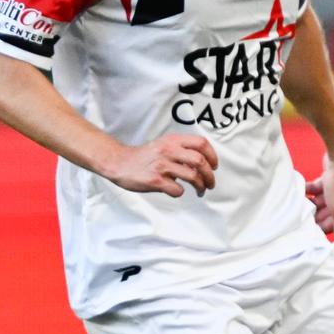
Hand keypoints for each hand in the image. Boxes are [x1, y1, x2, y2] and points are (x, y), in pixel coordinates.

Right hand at [103, 133, 218, 196]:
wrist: (119, 163)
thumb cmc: (144, 157)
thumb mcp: (164, 144)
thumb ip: (182, 149)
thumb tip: (203, 162)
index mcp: (173, 140)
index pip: (202, 143)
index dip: (213, 156)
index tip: (214, 166)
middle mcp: (168, 151)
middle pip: (200, 161)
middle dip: (210, 175)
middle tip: (210, 183)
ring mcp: (161, 166)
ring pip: (192, 177)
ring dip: (200, 186)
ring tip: (200, 190)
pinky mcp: (155, 180)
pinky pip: (177, 190)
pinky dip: (179, 192)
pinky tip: (174, 190)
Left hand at [306, 151, 333, 249]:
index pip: (331, 227)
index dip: (318, 228)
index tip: (304, 228)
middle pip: (324, 215)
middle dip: (312, 215)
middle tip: (298, 216)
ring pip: (319, 203)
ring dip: (309, 203)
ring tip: (297, 203)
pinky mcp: (329, 181)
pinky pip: (315, 189)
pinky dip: (308, 190)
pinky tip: (300, 189)